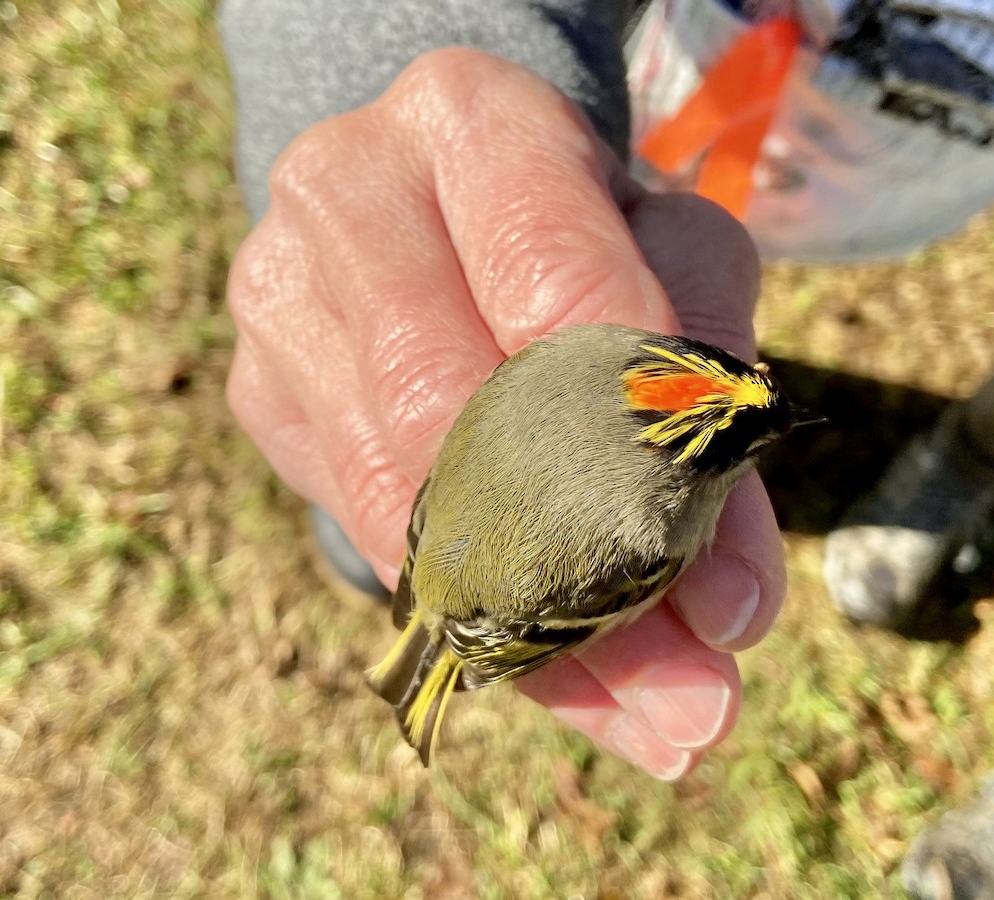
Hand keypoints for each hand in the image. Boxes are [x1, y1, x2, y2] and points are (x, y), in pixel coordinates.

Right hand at [226, 49, 784, 778]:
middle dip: (588, 579)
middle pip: (453, 410)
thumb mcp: (678, 270)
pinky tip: (557, 676)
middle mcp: (348, 193)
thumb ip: (713, 408)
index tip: (731, 605)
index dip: (639, 447)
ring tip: (649, 721)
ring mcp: (282, 299)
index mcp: (471, 121)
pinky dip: (471, 619)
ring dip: (535, 634)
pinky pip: (366, 531)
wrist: (447, 203)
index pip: (554, 284)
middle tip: (696, 706)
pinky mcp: (262, 392)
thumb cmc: (588, 228)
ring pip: (400, 497)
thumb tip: (725, 610)